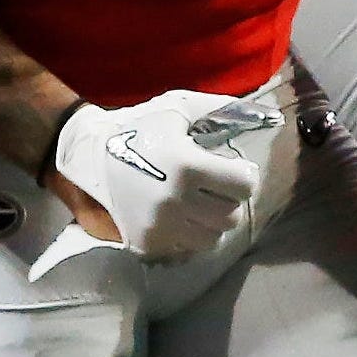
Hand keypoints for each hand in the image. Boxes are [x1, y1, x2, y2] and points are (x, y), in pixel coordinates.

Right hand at [50, 94, 264, 261]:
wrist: (89, 155)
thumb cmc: (139, 128)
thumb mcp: (179, 108)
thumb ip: (221, 109)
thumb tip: (268, 115)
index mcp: (188, 167)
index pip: (245, 186)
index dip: (242, 176)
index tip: (231, 169)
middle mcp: (176, 202)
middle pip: (232, 216)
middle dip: (227, 200)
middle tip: (213, 187)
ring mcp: (160, 227)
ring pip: (213, 238)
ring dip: (211, 221)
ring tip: (196, 203)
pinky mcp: (147, 243)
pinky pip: (187, 249)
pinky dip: (188, 234)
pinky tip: (176, 215)